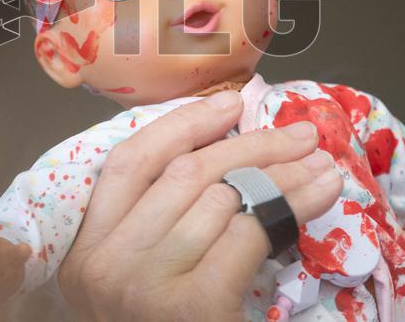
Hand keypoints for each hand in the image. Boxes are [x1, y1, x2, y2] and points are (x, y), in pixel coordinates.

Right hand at [57, 90, 342, 320]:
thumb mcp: (144, 279)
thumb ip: (162, 223)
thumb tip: (226, 146)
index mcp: (82, 251)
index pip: (129, 162)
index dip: (182, 123)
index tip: (231, 102)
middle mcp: (102, 265)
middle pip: (185, 174)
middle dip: (252, 145)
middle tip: (303, 135)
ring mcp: (142, 286)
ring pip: (223, 198)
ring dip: (284, 175)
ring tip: (322, 168)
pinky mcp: (191, 307)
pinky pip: (247, 233)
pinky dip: (291, 209)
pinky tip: (322, 197)